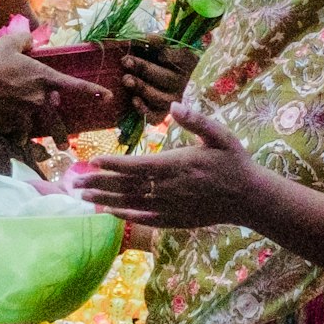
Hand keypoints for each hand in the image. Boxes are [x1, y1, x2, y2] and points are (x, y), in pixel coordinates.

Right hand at [0, 25, 115, 135]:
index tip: (108, 97)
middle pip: (56, 119)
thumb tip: (31, 42)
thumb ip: (25, 41)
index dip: (93, 91)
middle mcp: (39, 98)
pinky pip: (17, 132)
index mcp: (44, 78)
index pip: (74, 86)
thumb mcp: (10, 43)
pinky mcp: (9, 122)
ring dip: (42, 139)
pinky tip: (18, 141)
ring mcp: (24, 113)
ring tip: (48, 150)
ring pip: (37, 129)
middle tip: (66, 144)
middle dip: (62, 134)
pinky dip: (17, 137)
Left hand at [79, 104, 268, 233]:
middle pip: (127, 187)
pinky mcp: (175, 220)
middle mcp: (170, 188)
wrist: (249, 198)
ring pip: (131, 203)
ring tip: (82, 196)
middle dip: (98, 183)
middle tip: (73, 182)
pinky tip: (109, 212)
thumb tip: (174, 104)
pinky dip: (124, 215)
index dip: (113, 165)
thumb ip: (196, 120)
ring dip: (105, 200)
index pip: (137, 166)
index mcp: (178, 165)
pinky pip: (144, 218)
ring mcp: (171, 207)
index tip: (93, 161)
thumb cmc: (235, 163)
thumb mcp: (221, 136)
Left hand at [115, 39, 201, 125]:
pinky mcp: (163, 114)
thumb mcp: (160, 45)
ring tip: (126, 79)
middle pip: (167, 78)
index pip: (182, 58)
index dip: (168, 55)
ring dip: (142, 88)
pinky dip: (144, 109)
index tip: (154, 49)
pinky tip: (134, 100)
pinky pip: (156, 116)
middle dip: (144, 68)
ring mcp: (175, 100)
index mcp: (188, 62)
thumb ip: (156, 41)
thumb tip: (146, 38)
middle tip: (126, 61)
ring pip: (161, 98)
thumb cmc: (157, 55)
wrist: (152, 78)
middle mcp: (185, 83)